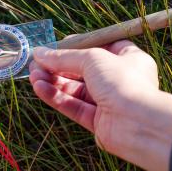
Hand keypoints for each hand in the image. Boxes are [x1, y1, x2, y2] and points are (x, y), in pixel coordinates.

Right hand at [30, 41, 171, 170]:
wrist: (139, 124)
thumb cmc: (124, 82)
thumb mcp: (92, 59)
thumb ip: (64, 57)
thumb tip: (40, 53)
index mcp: (129, 59)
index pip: (99, 48)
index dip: (76, 46)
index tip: (54, 46)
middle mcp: (119, 80)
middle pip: (82, 70)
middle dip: (57, 66)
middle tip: (35, 62)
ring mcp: (108, 102)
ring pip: (75, 89)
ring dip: (53, 81)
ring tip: (33, 75)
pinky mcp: (98, 122)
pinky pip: (73, 106)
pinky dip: (56, 97)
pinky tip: (39, 88)